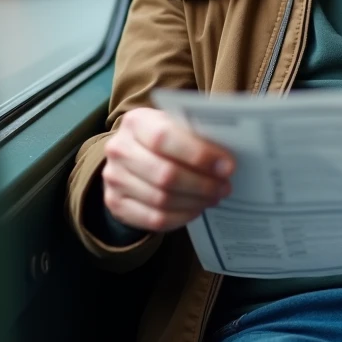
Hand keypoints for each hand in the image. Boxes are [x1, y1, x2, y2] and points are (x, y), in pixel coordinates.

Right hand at [102, 107, 235, 231]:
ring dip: (194, 202)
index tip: (227, 166)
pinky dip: (181, 217)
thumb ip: (198, 134)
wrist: (132, 154)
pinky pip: (153, 219)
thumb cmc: (167, 138)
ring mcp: (113, 178)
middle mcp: (119, 149)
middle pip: (164, 174)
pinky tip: (196, 209)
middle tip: (225, 187)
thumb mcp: (178, 126)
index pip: (165, 138)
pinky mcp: (115, 204)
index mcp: (136, 121)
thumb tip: (228, 157)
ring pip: (161, 199)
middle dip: (201, 184)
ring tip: (214, 198)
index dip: (198, 154)